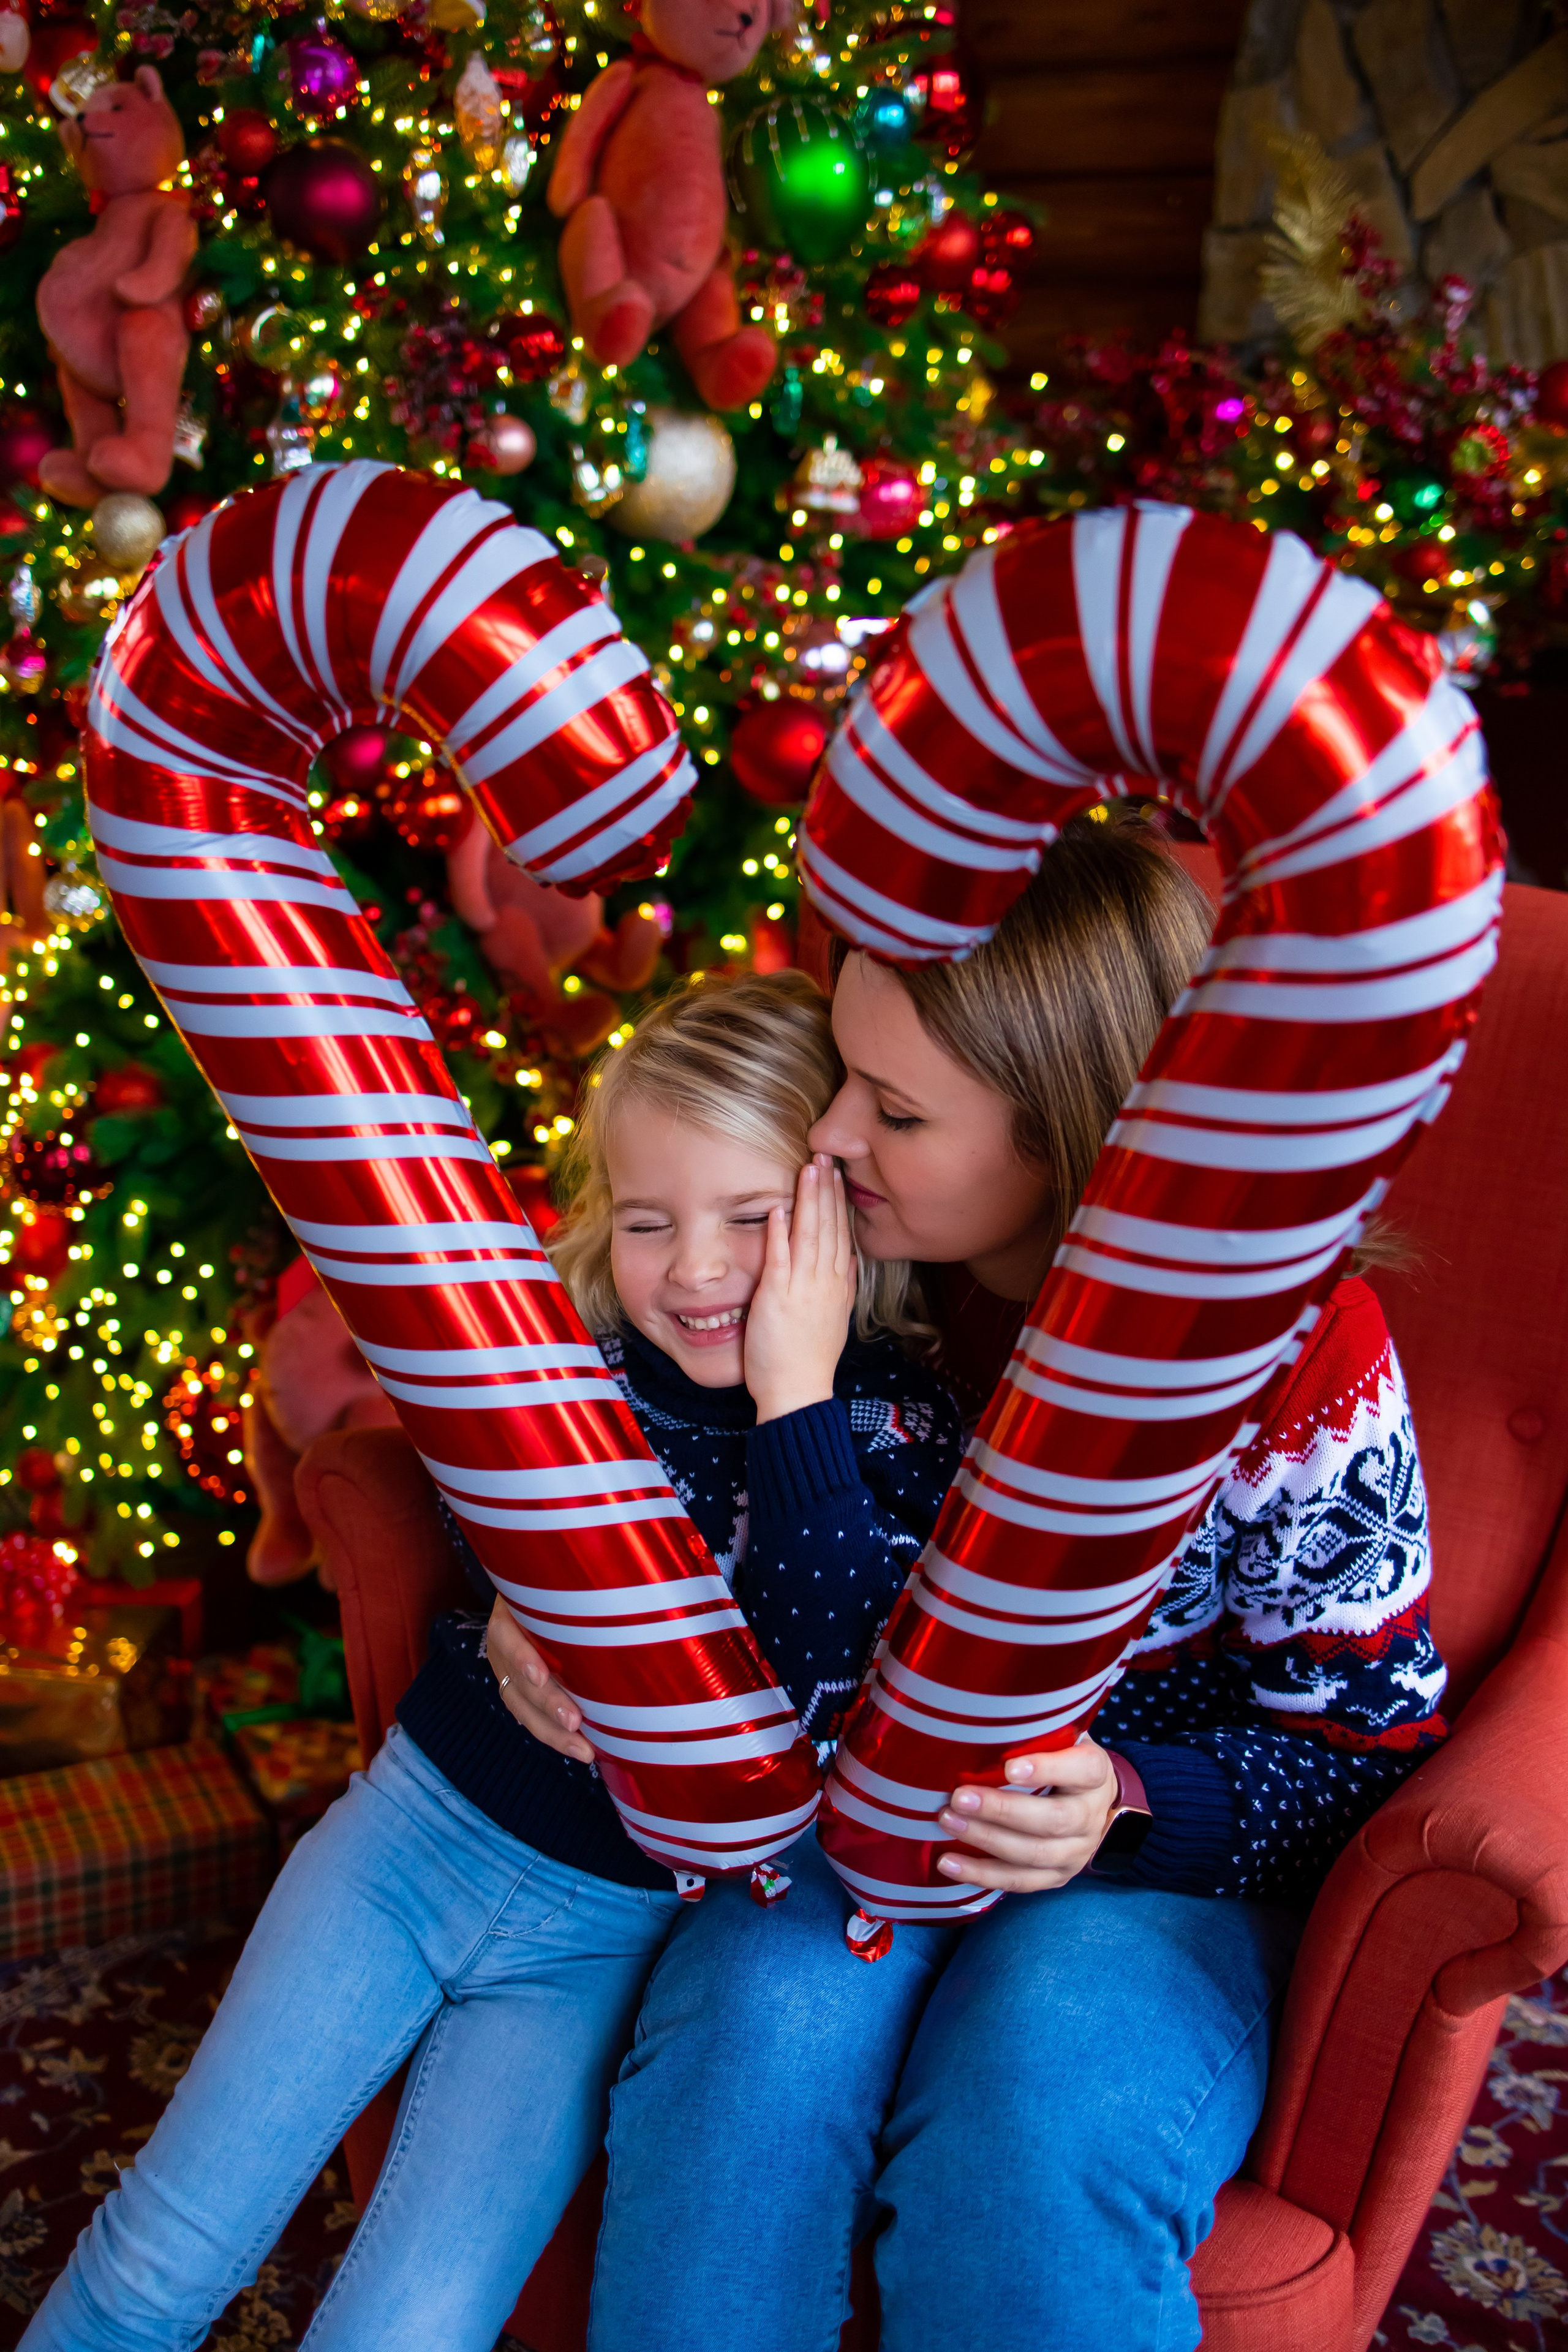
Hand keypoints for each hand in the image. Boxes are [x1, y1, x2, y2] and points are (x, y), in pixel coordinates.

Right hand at [485, 1592, 594, 1763]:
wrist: (534, 1589)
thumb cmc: (560, 1580)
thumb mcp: (557, 1580)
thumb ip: (581, 1590)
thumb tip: (626, 1592)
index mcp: (508, 1611)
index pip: (507, 1633)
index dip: (522, 1656)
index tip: (541, 1676)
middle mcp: (503, 1643)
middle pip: (517, 1679)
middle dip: (546, 1705)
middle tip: (574, 1723)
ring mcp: (506, 1667)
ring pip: (521, 1705)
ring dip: (551, 1731)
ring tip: (582, 1750)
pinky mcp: (516, 1686)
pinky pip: (529, 1714)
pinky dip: (551, 1732)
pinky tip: (575, 1746)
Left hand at [743, 1153, 856, 1424]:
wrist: (798, 1391)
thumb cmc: (810, 1359)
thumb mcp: (835, 1318)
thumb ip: (842, 1286)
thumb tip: (849, 1259)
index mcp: (838, 1284)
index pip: (841, 1232)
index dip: (838, 1200)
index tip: (837, 1173)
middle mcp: (825, 1281)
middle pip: (829, 1225)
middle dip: (827, 1187)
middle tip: (826, 1153)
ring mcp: (803, 1288)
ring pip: (810, 1233)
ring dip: (809, 1198)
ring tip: (809, 1167)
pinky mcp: (778, 1297)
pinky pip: (780, 1258)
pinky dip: (780, 1232)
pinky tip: (780, 1207)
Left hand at [935, 1740, 1119, 1894]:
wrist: (1093, 1806)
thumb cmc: (1061, 1761)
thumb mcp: (1062, 1739)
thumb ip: (1038, 1732)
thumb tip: (984, 1712)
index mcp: (1095, 1775)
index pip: (1082, 1771)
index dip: (1047, 1769)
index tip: (1009, 1767)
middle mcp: (1090, 1816)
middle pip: (1053, 1820)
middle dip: (1002, 1811)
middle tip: (959, 1797)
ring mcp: (1076, 1852)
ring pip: (1034, 1854)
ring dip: (986, 1840)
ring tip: (947, 1821)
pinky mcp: (1056, 1877)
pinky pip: (1019, 1882)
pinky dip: (981, 1875)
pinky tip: (947, 1862)